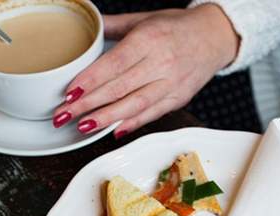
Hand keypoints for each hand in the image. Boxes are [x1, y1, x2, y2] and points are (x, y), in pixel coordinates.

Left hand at [52, 5, 238, 136]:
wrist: (215, 36)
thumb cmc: (177, 27)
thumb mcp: (143, 19)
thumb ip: (113, 26)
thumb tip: (85, 29)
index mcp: (149, 39)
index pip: (115, 64)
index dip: (90, 80)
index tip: (70, 92)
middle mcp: (162, 62)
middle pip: (119, 88)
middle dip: (88, 104)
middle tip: (64, 115)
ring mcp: (172, 84)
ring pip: (135, 105)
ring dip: (107, 118)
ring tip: (83, 126)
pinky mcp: (179, 99)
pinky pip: (152, 114)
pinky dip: (132, 124)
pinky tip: (113, 131)